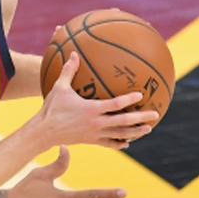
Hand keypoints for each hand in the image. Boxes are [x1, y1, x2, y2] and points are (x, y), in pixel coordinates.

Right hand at [36, 52, 158, 149]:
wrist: (43, 132)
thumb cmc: (51, 108)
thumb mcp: (59, 88)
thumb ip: (68, 71)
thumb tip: (73, 54)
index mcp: (91, 109)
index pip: (115, 104)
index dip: (129, 99)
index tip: (140, 94)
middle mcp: (96, 123)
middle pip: (123, 122)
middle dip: (140, 118)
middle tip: (155, 114)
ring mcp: (95, 133)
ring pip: (120, 135)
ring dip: (135, 132)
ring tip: (148, 129)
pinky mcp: (91, 140)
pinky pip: (109, 143)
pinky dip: (119, 143)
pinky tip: (128, 143)